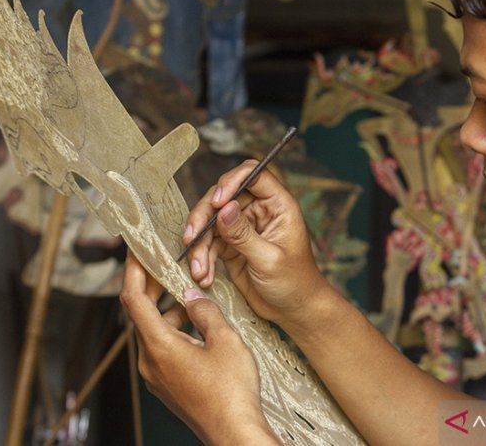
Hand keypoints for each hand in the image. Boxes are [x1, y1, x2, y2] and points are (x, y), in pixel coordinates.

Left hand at [120, 252, 277, 444]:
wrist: (234, 432)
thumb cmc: (232, 390)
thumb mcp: (224, 340)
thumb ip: (205, 312)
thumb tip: (192, 297)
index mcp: (158, 346)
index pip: (134, 299)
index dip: (133, 271)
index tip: (135, 250)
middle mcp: (149, 362)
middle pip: (141, 315)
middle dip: (152, 287)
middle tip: (165, 264)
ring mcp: (157, 377)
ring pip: (154, 332)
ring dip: (167, 311)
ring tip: (190, 295)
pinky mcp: (168, 386)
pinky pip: (163, 349)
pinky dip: (174, 330)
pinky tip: (196, 325)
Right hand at [182, 160, 329, 327]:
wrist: (293, 310)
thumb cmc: (294, 283)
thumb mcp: (269, 259)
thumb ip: (244, 234)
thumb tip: (223, 208)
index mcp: (278, 205)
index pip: (253, 175)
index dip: (231, 181)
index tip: (217, 202)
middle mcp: (259, 210)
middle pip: (223, 196)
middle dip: (203, 217)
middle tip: (191, 238)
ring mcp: (243, 227)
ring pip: (210, 221)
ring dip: (199, 245)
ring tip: (198, 270)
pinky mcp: (231, 245)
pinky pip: (209, 243)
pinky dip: (202, 258)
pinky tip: (203, 277)